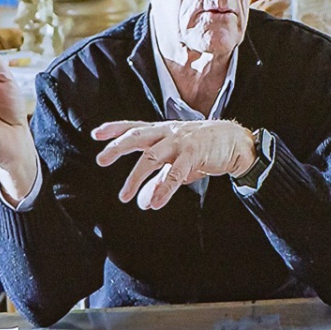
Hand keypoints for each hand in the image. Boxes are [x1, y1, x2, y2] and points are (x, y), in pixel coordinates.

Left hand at [92, 118, 255, 209]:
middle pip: (137, 136)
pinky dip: (164, 189)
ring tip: (125, 196)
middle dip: (117, 147)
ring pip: (152, 158)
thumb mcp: (176, 163)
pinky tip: (156, 203)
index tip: (95, 134)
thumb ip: (157, 181)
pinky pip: (175, 174)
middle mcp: (168, 133)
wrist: (234, 142)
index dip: (114, 128)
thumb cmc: (202, 150)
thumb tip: (142, 202)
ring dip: (136, 178)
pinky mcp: (193, 154)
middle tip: (101, 160)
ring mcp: (180, 142)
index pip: (134, 126)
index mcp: (162, 131)